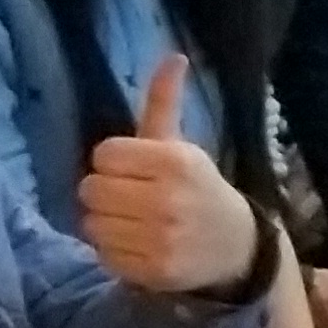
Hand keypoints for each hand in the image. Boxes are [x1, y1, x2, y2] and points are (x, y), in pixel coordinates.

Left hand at [78, 58, 260, 295]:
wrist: (236, 246)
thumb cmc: (198, 188)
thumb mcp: (183, 146)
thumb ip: (164, 103)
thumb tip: (173, 56)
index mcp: (176, 162)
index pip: (103, 155)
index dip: (114, 162)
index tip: (135, 170)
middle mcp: (168, 200)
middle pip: (90, 190)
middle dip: (105, 193)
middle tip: (129, 198)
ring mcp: (161, 239)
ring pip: (92, 224)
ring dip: (105, 223)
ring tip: (132, 222)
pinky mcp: (154, 271)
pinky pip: (103, 255)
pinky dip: (114, 251)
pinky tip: (138, 245)